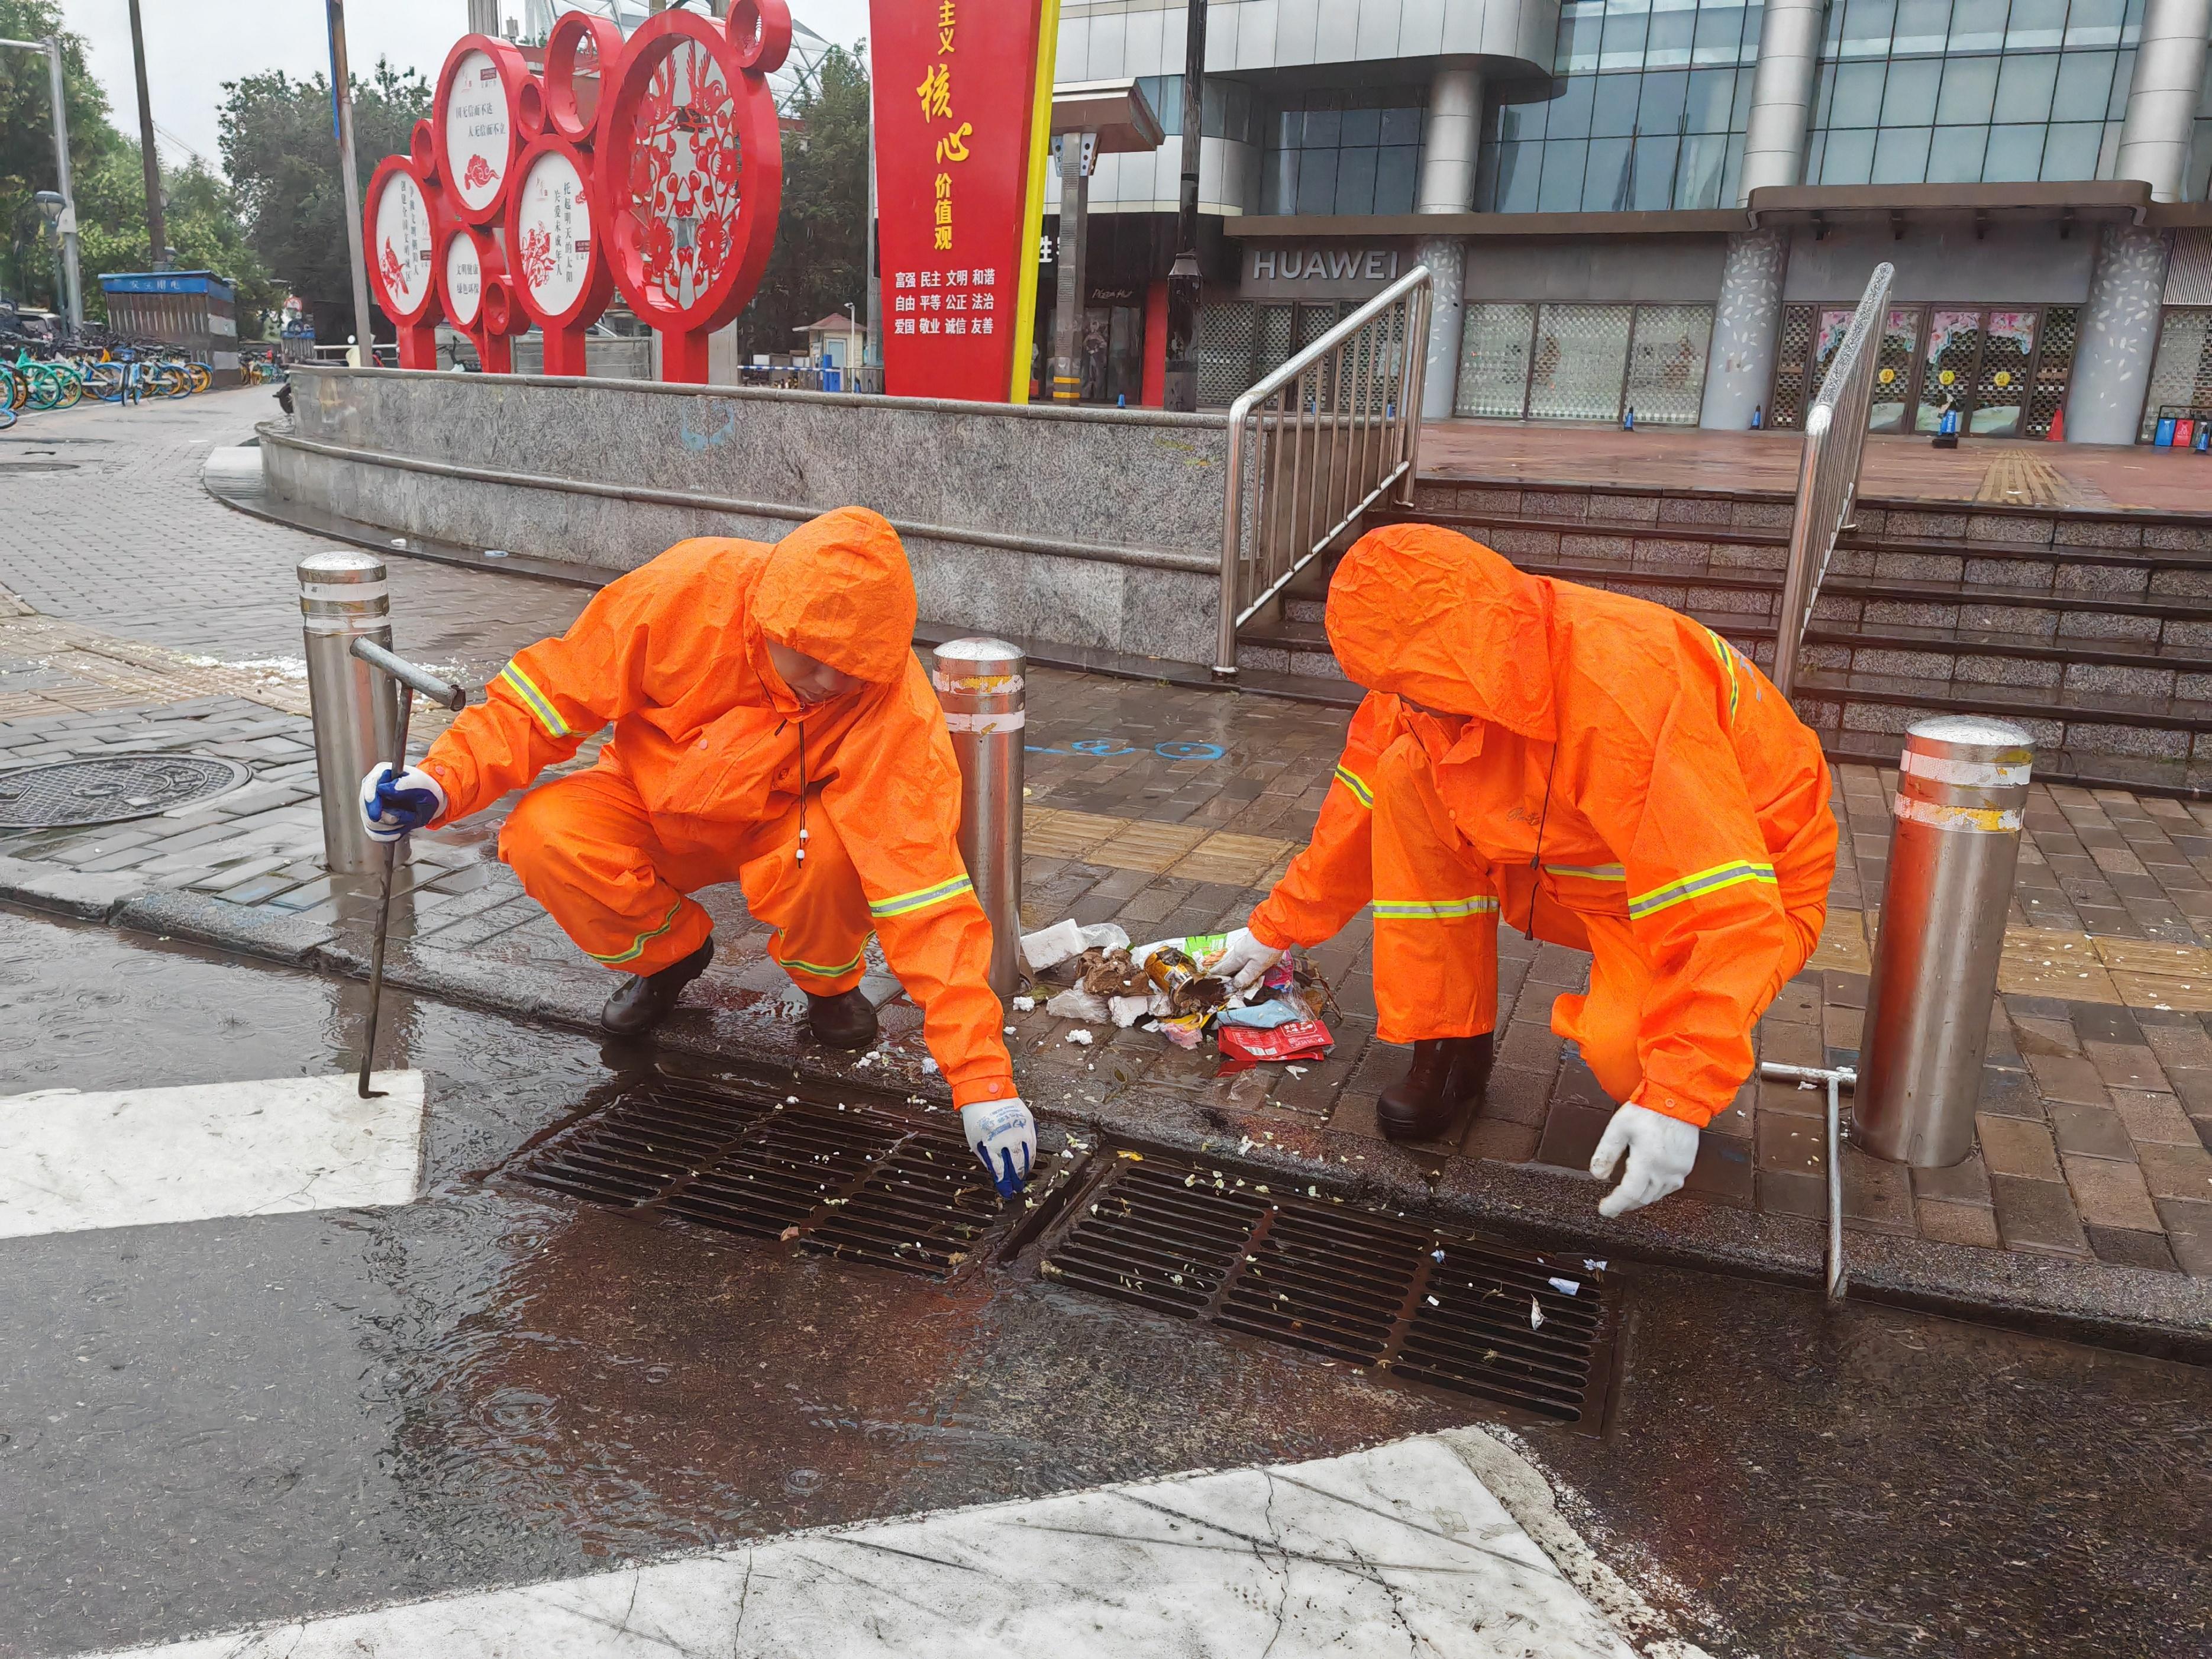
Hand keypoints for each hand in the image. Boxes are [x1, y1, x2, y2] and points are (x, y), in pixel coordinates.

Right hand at [358, 762, 446, 841]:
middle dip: (388, 817)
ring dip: (393, 826)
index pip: (369, 786)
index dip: (371, 801)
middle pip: (366, 808)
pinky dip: (390, 835)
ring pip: (371, 824)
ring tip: (409, 818)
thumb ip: (404, 784)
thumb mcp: (420, 784)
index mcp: (380, 773)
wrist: (429, 802)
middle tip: (409, 816)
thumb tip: (382, 788)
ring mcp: (369, 806)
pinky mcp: (372, 821)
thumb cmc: (425, 789)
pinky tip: (401, 828)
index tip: (376, 815)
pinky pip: (375, 834)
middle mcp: (371, 789)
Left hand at [961, 1098, 1034, 1197]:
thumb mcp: (974, 1139)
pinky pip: (1033, 1144)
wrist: (986, 1091)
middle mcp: (1008, 1136)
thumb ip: (985, 1157)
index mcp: (991, 1141)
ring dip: (1026, 1169)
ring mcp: (1020, 1128)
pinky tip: (1029, 1162)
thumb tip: (995, 1172)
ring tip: (1023, 1177)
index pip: (1000, 1168)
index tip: (1006, 1189)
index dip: (1004, 1181)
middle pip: (1016, 1164)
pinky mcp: (1028, 1122)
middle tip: (1017, 1186)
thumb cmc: (977, 1115)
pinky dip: (1032, 1156)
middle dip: (1017, 1178)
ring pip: (1028, 1155)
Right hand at [1212, 925, 1284, 991]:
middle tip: (1216, 974)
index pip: (1223, 969)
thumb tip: (1235, 985)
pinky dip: (1239, 959)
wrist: (1276, 928)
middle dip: (1221, 969)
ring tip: (1228, 970)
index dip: (1216, 975)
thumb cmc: (1267, 947)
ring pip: (1234, 957)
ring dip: (1230, 964)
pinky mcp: (1252, 941)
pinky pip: (1242, 953)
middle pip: (1227, 962)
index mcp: (1237, 957)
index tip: (1210, 977)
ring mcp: (1245, 944)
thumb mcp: (1257, 966)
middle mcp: (1238, 950)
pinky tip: (1243, 960)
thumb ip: (1246, 976)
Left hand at [1589, 1103, 1700, 1217]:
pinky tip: (1647, 1184)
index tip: (1604, 1210)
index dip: (1615, 1205)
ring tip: (1627, 1196)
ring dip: (1640, 1198)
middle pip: (1643, 1198)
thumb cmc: (1648, 1109)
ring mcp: (1678, 1170)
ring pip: (1656, 1195)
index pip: (1630, 1194)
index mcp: (1647, 1160)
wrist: (1678, 1098)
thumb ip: (1606, 1152)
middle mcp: (1665, 1169)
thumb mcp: (1619, 1127)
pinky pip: (1669, 1187)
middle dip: (1626, 1203)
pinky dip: (1655, 1190)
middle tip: (1613, 1203)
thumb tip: (1597, 1175)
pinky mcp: (1686, 1166)